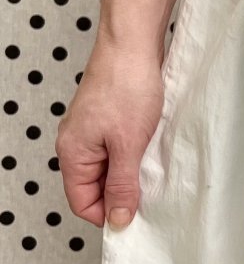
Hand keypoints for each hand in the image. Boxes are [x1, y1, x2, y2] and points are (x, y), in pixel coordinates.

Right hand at [55, 39, 164, 229]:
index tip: (134, 217)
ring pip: (109, 168)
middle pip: (95, 188)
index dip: (107, 214)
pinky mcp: (107, 120)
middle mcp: (76, 143)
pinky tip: (150, 150)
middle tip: (149, 191)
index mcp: (72, 153)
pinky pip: (118, 150)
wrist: (133, 44)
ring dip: (130, 173)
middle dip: (121, 193)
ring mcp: (91, 131)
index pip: (82, 203)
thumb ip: (122, 185)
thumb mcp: (128, 145)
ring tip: (150, 166)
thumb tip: (117, 218)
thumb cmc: (126, 85)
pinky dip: (134, 155)